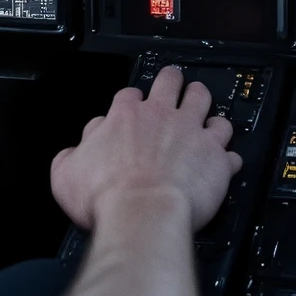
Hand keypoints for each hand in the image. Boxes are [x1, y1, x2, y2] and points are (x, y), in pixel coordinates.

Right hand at [51, 65, 240, 238]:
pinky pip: (229, 147)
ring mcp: (192, 133)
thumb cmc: (106, 197)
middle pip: (171, 82)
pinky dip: (227, 153)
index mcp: (125, 116)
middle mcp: (162, 117)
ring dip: (204, 103)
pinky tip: (224, 159)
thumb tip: (76, 151)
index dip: (131, 99)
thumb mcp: (66, 174)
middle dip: (173, 80)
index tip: (132, 106)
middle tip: (174, 83)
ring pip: (205, 103)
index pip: (129, 94)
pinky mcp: (215, 157)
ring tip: (205, 108)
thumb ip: (71, 155)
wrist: (142, 215)